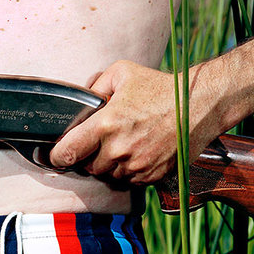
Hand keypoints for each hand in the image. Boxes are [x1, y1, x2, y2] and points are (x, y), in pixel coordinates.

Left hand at [46, 61, 223, 186]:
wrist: (198, 105)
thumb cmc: (160, 88)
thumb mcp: (123, 73)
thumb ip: (95, 84)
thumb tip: (81, 96)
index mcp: (106, 125)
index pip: (67, 152)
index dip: (56, 156)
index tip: (54, 156)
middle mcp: (119, 150)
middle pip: (88, 166)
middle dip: (88, 157)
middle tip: (97, 143)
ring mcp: (136, 166)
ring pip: (108, 175)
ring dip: (108, 165)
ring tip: (120, 145)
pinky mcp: (152, 176)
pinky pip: (129, 181)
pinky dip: (127, 171)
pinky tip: (136, 153)